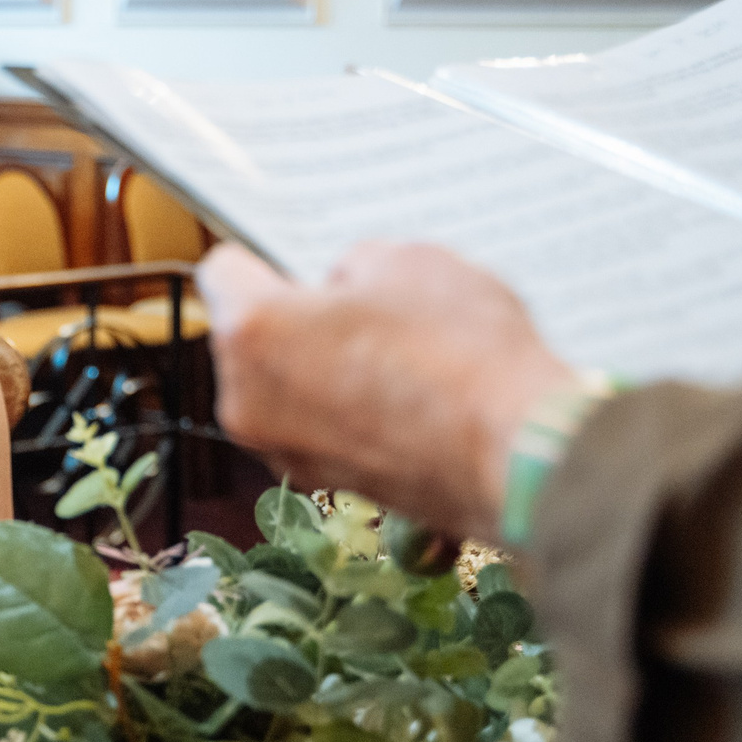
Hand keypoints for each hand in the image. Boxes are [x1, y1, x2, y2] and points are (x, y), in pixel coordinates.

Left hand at [197, 242, 574, 540]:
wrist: (519, 456)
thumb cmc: (464, 352)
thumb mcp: (408, 261)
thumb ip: (352, 267)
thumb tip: (343, 289)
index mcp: (251, 332)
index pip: (222, 272)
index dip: (263, 259)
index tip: (290, 261)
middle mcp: (246, 400)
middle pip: (251, 337)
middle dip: (297, 320)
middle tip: (363, 311)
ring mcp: (281, 450)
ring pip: (285, 386)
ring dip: (322, 368)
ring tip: (397, 358)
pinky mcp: (320, 483)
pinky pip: (317, 426)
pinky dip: (347, 411)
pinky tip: (406, 399)